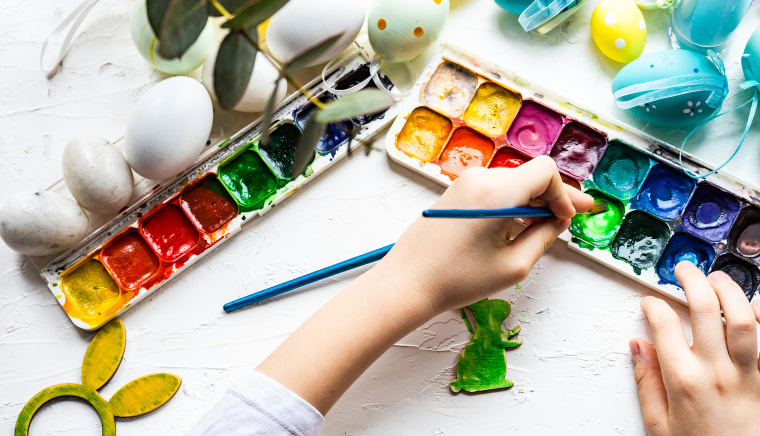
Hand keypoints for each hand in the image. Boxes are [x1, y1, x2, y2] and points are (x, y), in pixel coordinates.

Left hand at [374, 156, 592, 315]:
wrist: (407, 283)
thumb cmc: (457, 278)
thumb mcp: (513, 264)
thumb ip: (543, 237)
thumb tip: (556, 221)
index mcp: (497, 191)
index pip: (545, 171)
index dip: (562, 193)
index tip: (566, 218)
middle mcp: (480, 178)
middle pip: (530, 176)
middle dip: (554, 197)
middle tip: (579, 212)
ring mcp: (464, 183)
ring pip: (513, 182)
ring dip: (533, 200)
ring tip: (548, 223)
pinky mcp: (454, 193)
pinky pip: (493, 189)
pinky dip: (512, 202)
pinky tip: (521, 222)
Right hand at [631, 260, 759, 435]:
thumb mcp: (659, 425)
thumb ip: (646, 382)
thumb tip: (637, 348)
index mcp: (683, 381)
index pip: (664, 325)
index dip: (653, 305)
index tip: (650, 302)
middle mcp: (716, 372)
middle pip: (705, 309)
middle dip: (692, 280)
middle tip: (684, 269)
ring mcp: (747, 374)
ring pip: (743, 319)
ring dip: (729, 291)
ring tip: (717, 279)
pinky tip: (753, 306)